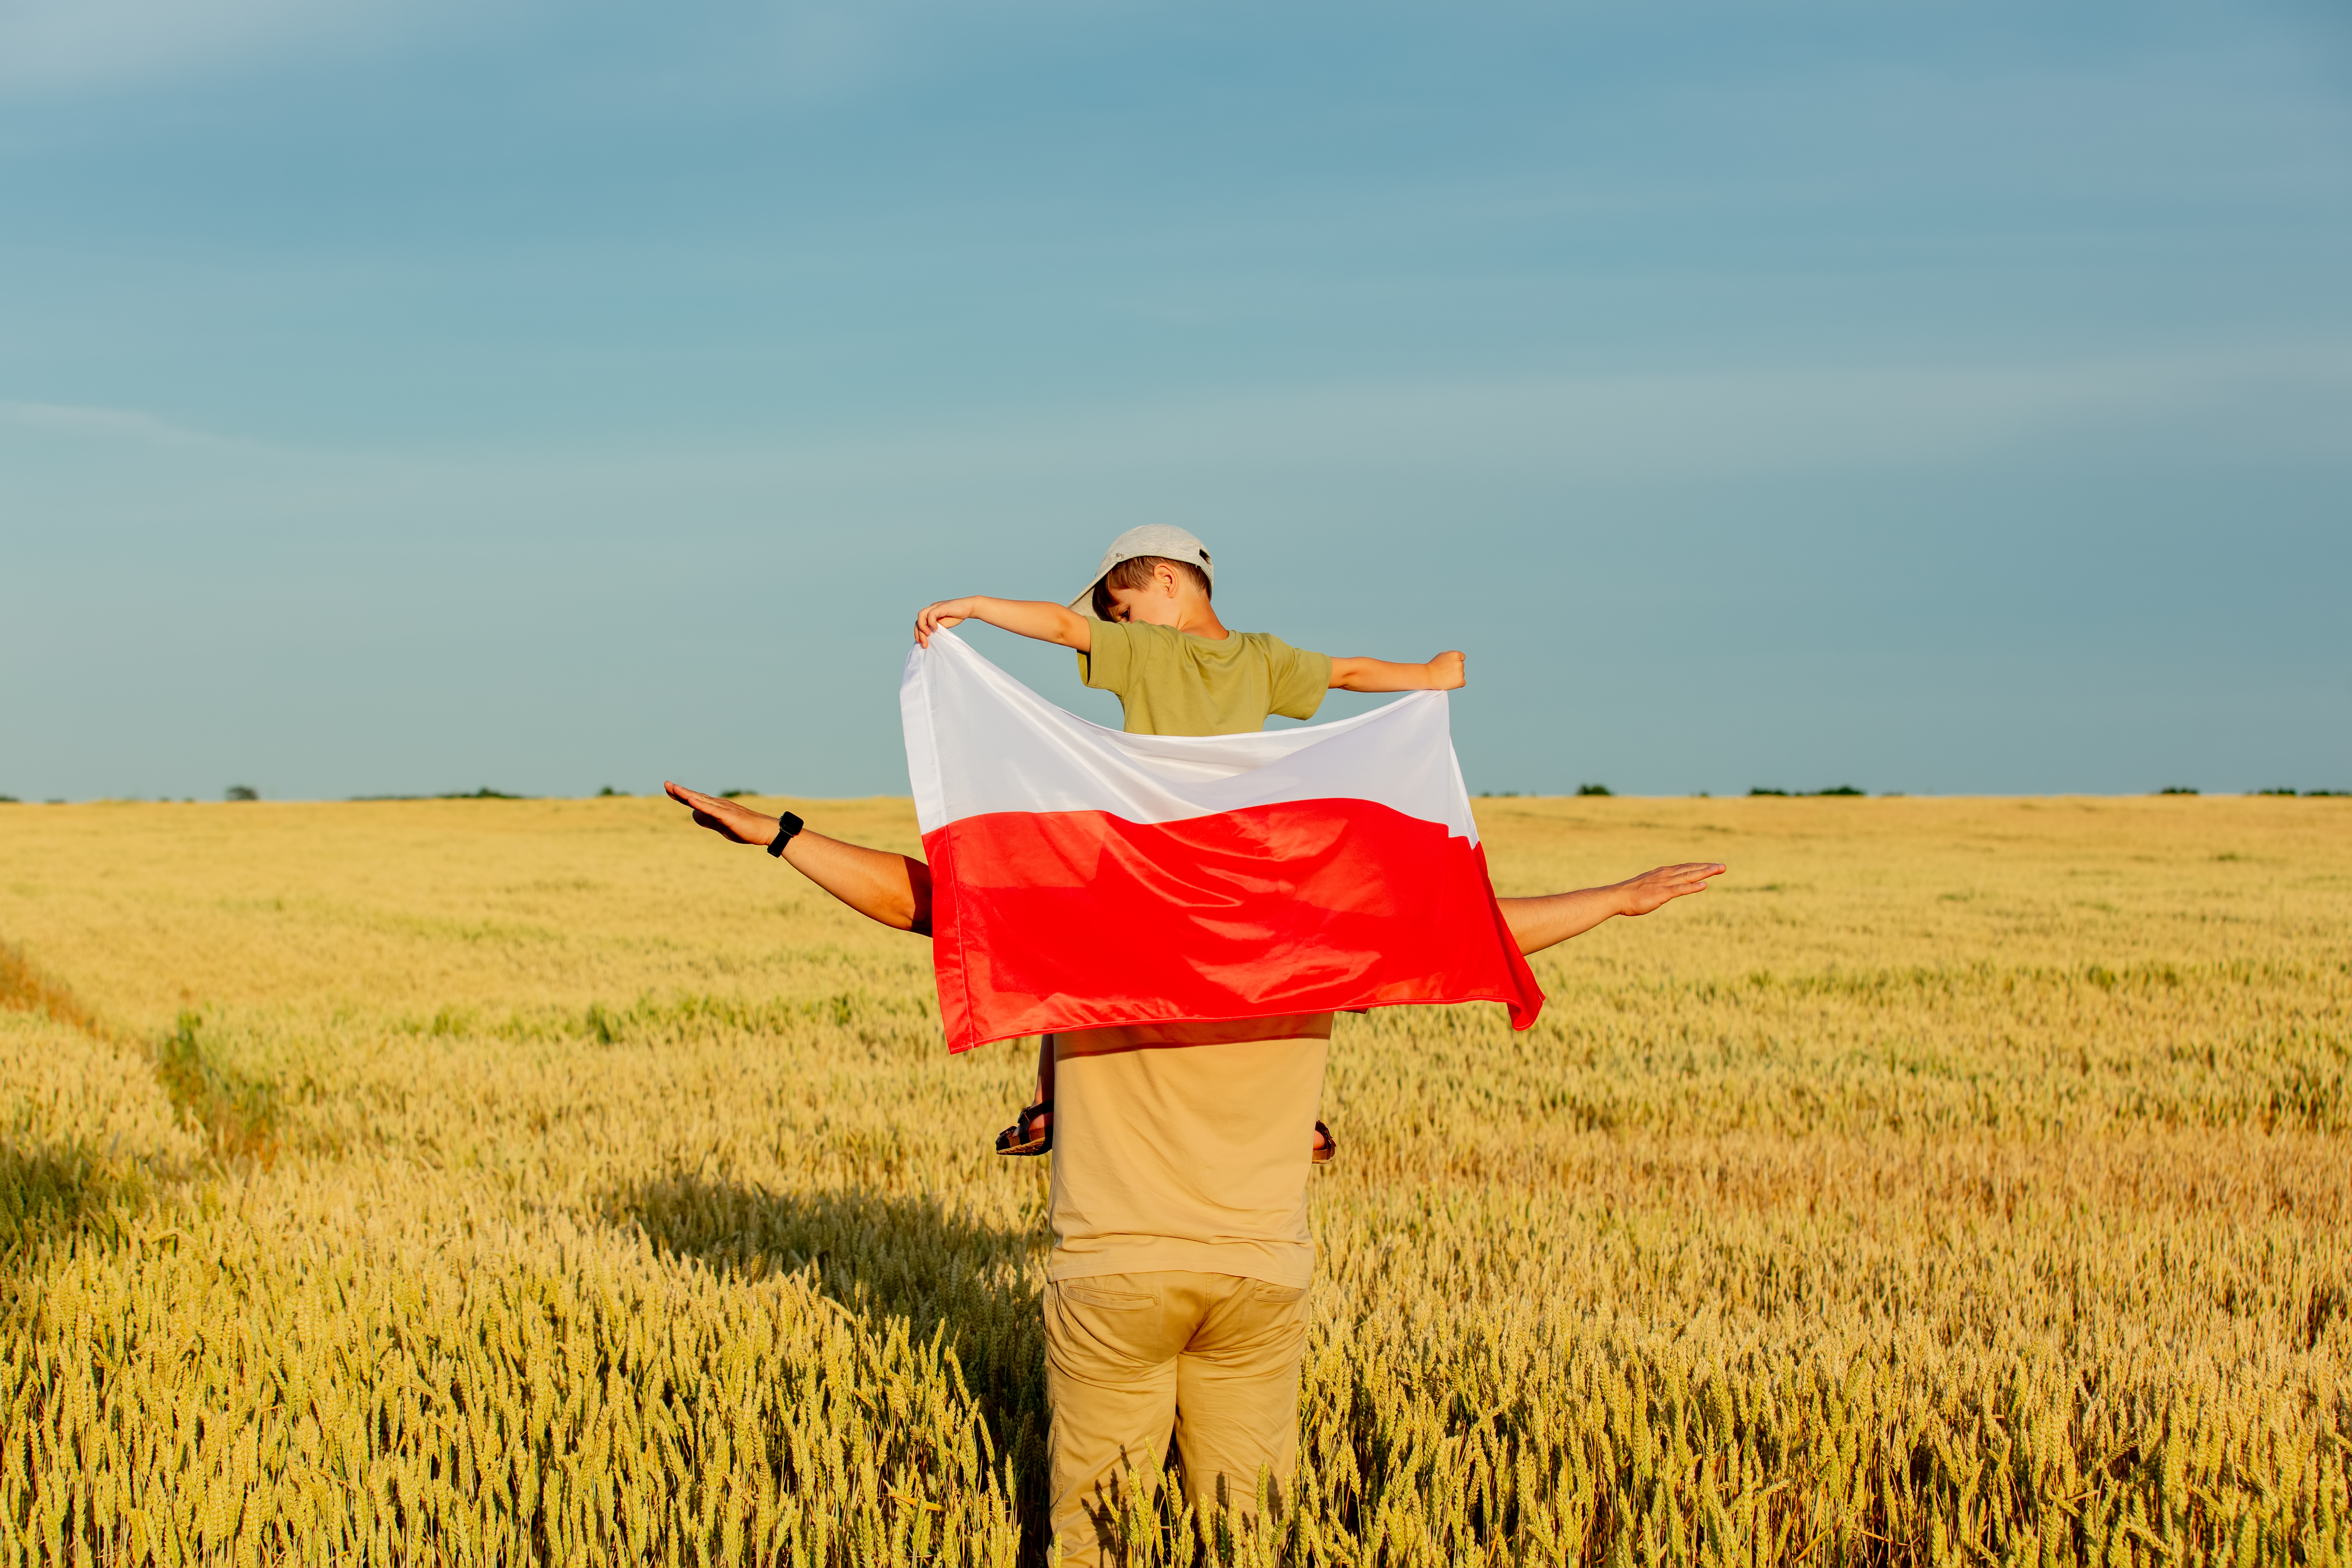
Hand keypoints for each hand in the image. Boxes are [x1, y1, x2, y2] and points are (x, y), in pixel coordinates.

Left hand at [664, 781, 781, 845]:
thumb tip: (693, 814)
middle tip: (666, 784)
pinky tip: (691, 800)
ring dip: (687, 794)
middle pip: (696, 796)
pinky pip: (712, 810)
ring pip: (702, 800)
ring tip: (674, 789)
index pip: (695, 799)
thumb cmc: (745, 828)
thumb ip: (707, 819)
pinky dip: (701, 804)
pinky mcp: (728, 816)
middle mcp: (718, 804)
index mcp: (716, 807)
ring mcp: (723, 809)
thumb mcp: (721, 826)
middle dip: (680, 791)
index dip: (681, 795)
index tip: (669, 790)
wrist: (765, 830)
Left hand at [914, 599, 975, 647]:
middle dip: (919, 633)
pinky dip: (931, 622)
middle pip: (918, 620)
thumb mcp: (944, 625)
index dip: (918, 633)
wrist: (969, 608)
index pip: (919, 623)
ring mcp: (935, 607)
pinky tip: (936, 628)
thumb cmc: (957, 616)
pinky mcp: (941, 607)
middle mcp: (931, 609)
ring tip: (928, 635)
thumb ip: (936, 629)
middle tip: (924, 644)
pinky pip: (931, 614)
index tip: (921, 643)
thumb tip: (928, 638)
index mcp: (931, 613)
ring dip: (922, 627)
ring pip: (921, 615)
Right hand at [1427, 651, 1465, 689]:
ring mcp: (1460, 672)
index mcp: (1455, 655)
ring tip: (1446, 677)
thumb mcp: (1442, 655)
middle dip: (1456, 669)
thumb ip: (1451, 655)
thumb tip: (1458, 658)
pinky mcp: (1460, 681)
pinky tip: (1450, 682)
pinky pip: (1463, 683)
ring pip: (1462, 674)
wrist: (1428, 676)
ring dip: (1456, 676)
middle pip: (1462, 666)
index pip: (1462, 657)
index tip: (1450, 665)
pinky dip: (1458, 683)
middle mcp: (1459, 663)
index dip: (1456, 661)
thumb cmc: (1433, 666)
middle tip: (1446, 672)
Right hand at [1612, 862, 1725, 915]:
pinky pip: (1681, 889)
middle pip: (1690, 869)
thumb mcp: (1646, 887)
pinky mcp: (1662, 893)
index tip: (1711, 866)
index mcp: (1662, 873)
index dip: (1699, 866)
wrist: (1617, 897)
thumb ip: (1657, 886)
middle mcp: (1665, 875)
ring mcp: (1664, 883)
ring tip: (1718, 870)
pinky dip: (1693, 887)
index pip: (1684, 868)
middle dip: (1707, 867)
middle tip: (1722, 866)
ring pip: (1689, 876)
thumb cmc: (1629, 895)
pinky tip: (1704, 885)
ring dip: (1705, 873)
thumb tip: (1661, 889)